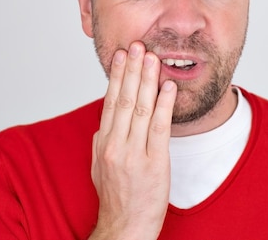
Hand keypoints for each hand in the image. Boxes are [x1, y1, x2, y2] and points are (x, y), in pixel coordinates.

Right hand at [90, 41, 176, 239]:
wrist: (125, 227)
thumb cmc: (115, 196)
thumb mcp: (100, 165)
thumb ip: (104, 139)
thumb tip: (107, 117)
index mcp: (103, 143)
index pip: (110, 101)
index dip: (116, 76)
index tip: (121, 56)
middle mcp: (116, 145)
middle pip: (125, 100)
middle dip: (132, 70)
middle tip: (137, 46)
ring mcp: (135, 154)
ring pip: (141, 109)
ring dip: (147, 80)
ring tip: (152, 58)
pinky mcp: (155, 163)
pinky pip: (160, 128)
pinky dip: (164, 105)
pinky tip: (167, 87)